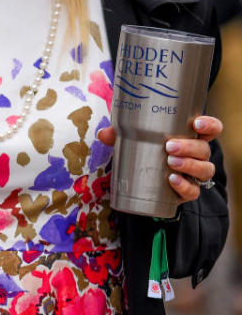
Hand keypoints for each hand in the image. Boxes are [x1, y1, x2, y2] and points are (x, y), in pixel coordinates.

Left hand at [97, 115, 221, 202]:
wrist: (145, 180)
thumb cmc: (143, 149)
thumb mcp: (131, 138)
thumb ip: (118, 133)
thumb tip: (104, 134)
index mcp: (189, 135)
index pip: (210, 128)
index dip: (209, 125)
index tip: (196, 123)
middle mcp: (197, 154)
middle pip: (204, 149)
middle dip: (189, 146)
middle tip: (170, 146)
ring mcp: (195, 173)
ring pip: (205, 169)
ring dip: (190, 165)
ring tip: (171, 163)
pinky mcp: (188, 191)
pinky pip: (194, 191)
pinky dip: (185, 186)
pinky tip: (173, 180)